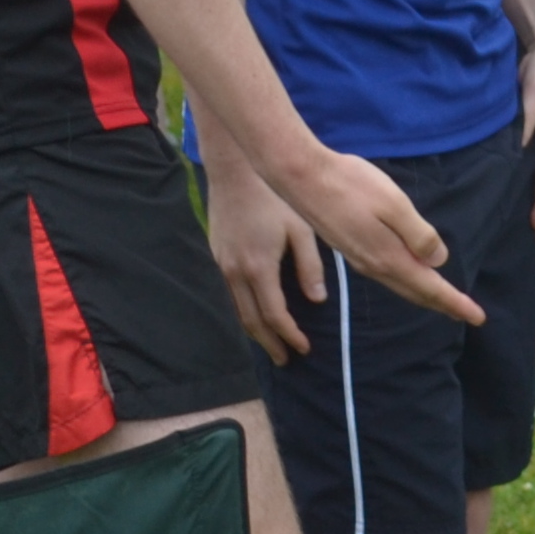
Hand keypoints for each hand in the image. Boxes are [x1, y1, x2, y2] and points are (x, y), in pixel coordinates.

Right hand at [206, 167, 326, 361]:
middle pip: (251, 321)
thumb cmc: (275, 198)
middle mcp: (236, 272)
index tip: (303, 349)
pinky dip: (244, 311)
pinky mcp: (217, 256)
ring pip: (237, 310)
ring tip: (271, 344)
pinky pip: (230, 294)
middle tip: (285, 359)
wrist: (236, 174)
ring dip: (255, 331)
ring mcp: (222, 265)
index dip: (289, 335)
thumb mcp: (301, 229)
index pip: (274, 315)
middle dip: (270, 343)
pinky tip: (255, 313)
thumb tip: (317, 300)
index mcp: (259, 268)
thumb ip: (310, 266)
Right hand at [281, 142, 487, 331]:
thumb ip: (418, 234)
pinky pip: (387, 274)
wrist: (302, 178)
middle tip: (467, 314)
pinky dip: (406, 281)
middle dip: (443, 304)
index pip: (430, 287)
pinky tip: (410, 274)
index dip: (455, 303)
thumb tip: (439, 261)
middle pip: (415, 292)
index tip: (478, 317)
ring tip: (444, 300)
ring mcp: (360, 258)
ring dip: (424, 294)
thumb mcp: (394, 204)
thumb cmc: (350, 185)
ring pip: (400, 284)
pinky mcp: (351, 248)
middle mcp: (375, 265)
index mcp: (389, 257)